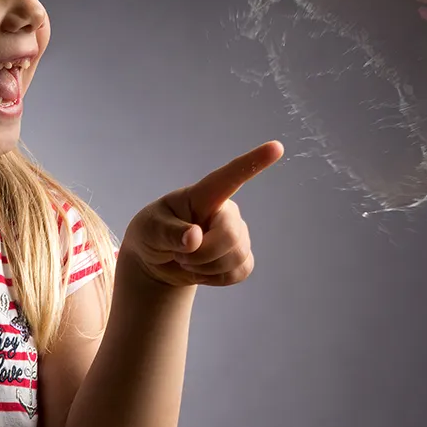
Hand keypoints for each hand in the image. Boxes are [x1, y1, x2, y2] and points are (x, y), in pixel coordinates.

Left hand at [121, 141, 283, 287]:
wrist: (157, 261)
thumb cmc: (152, 233)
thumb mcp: (150, 230)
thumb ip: (169, 233)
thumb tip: (194, 238)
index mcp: (203, 195)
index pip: (230, 177)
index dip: (254, 162)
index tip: (277, 147)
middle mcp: (225, 210)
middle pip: (230, 234)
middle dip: (203, 254)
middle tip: (180, 255)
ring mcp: (236, 233)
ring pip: (236, 256)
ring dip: (206, 268)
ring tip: (187, 259)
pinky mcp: (241, 257)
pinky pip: (241, 271)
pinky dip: (216, 279)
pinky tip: (202, 270)